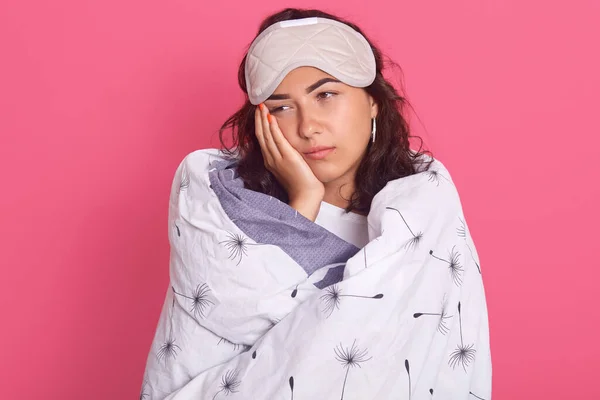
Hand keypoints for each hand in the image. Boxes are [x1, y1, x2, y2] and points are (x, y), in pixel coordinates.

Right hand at [255, 104, 323, 220]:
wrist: (306, 196)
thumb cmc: (301, 185)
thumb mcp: (289, 169)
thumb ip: (285, 158)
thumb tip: (285, 149)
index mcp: (270, 162)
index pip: (262, 140)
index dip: (259, 126)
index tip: (259, 114)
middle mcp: (271, 159)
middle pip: (261, 135)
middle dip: (258, 119)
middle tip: (258, 105)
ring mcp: (278, 158)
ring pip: (266, 135)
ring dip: (263, 119)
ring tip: (262, 106)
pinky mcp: (287, 157)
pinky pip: (277, 139)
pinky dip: (273, 128)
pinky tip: (270, 118)